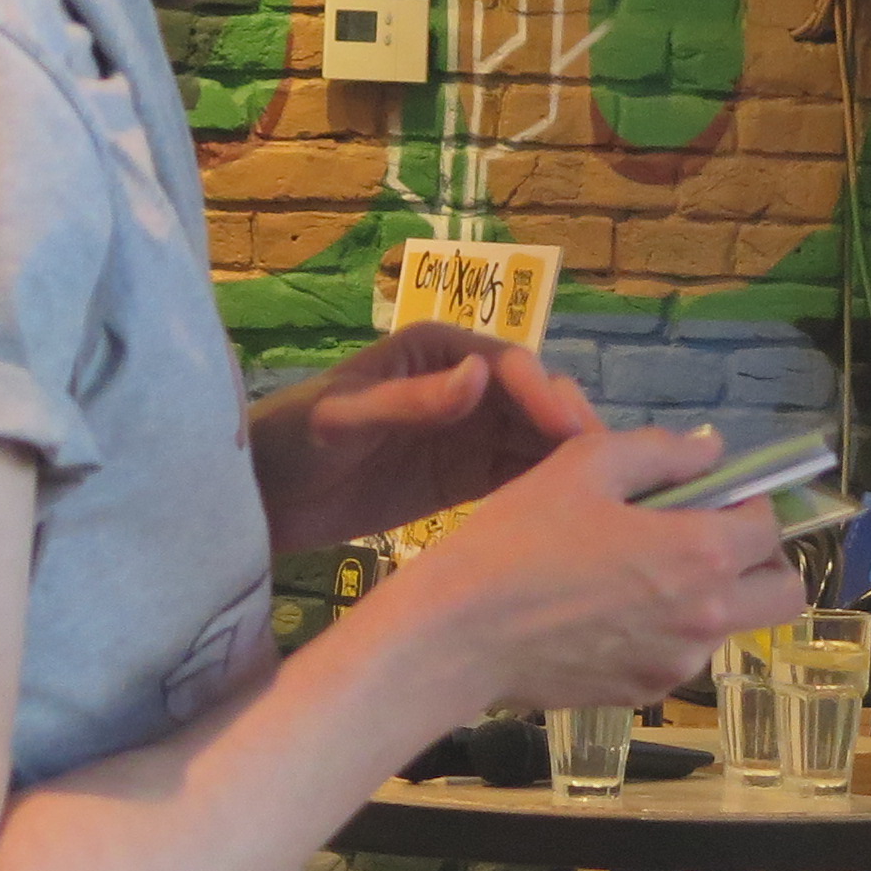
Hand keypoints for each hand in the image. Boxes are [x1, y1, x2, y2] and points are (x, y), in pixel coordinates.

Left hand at [248, 323, 598, 553]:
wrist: (263, 498)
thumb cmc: (291, 441)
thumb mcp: (342, 419)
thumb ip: (409, 401)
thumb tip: (480, 376)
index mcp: (437, 351)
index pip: (508, 365)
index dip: (544, 395)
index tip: (573, 433)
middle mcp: (464, 385)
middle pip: (536, 401)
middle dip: (572, 429)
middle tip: (607, 472)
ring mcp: (469, 433)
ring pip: (538, 440)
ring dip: (570, 462)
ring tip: (604, 500)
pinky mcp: (468, 479)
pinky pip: (520, 479)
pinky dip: (548, 491)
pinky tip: (571, 519)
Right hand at [356, 426, 808, 711]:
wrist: (457, 636)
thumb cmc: (517, 541)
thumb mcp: (584, 464)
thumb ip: (662, 451)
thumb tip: (710, 452)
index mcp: (701, 554)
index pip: (769, 527)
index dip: (745, 503)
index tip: (709, 496)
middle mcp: (706, 618)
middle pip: (781, 594)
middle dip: (759, 561)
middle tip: (703, 539)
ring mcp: (677, 665)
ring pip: (729, 626)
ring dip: (706, 596)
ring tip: (635, 573)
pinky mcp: (643, 695)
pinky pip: (678, 656)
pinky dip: (662, 630)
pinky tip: (604, 610)